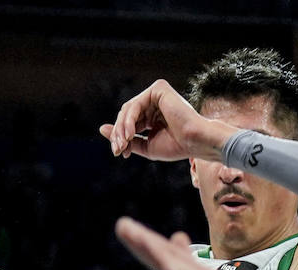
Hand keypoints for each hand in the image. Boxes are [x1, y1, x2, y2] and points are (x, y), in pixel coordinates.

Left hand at [100, 79, 226, 162]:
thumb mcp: (147, 146)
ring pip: (128, 109)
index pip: (129, 122)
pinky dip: (129, 120)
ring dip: (122, 128)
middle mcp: (154, 101)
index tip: (120, 153)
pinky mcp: (158, 89)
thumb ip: (126, 138)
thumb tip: (102, 129)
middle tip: (118, 150)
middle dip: (119, 133)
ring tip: (123, 144)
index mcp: (153, 114)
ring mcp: (156, 93)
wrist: (196, 142)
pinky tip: (129, 134)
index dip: (121, 137)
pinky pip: (136, 104)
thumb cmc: (177, 146)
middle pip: (126, 114)